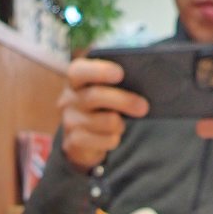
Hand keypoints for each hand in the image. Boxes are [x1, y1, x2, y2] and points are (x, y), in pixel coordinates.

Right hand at [58, 57, 148, 171]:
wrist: (83, 138)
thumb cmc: (101, 105)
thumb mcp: (106, 89)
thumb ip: (117, 81)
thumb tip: (145, 79)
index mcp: (75, 79)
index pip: (80, 71)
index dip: (100, 71)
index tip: (120, 73)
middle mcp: (68, 99)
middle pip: (96, 97)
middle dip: (123, 101)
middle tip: (143, 107)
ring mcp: (69, 122)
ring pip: (106, 121)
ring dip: (120, 124)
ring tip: (120, 124)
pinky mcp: (74, 142)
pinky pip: (103, 141)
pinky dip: (113, 139)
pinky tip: (112, 136)